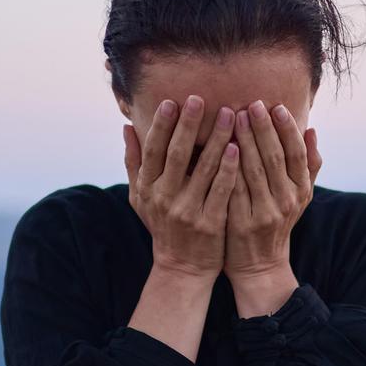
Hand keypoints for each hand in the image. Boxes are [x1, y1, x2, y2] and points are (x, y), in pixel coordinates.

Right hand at [123, 93, 240, 279]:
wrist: (182, 268)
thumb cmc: (162, 226)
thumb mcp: (140, 197)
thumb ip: (134, 162)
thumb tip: (127, 127)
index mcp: (147, 188)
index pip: (153, 150)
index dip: (162, 125)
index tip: (172, 101)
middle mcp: (164, 198)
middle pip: (176, 155)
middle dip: (188, 125)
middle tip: (200, 98)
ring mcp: (187, 212)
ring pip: (203, 169)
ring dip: (216, 139)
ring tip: (229, 114)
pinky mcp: (210, 224)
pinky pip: (221, 191)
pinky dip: (228, 169)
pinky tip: (238, 148)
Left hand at [225, 99, 321, 283]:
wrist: (260, 265)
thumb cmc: (276, 222)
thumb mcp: (299, 196)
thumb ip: (308, 164)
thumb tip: (312, 129)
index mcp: (301, 190)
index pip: (296, 154)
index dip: (287, 129)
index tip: (276, 106)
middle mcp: (286, 201)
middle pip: (275, 158)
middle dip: (263, 129)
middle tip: (251, 104)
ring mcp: (265, 213)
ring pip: (254, 171)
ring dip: (244, 141)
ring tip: (234, 116)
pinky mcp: (243, 223)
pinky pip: (234, 189)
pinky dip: (228, 167)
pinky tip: (220, 148)